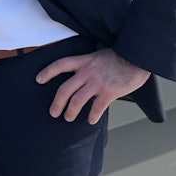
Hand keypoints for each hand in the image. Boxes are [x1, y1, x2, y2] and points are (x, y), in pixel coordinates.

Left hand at [35, 48, 149, 123]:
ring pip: (77, 101)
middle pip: (64, 90)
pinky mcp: (109, 92)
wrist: (137, 57)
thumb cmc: (119, 56)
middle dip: (57, 104)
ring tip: (69, 117)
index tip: (38, 79)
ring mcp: (98, 82)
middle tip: (53, 112)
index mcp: (84, 60)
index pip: (60, 65)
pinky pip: (96, 108)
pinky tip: (91, 120)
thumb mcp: (98, 55)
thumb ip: (87, 65)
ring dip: (70, 112)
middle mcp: (88, 72)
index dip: (47, 72)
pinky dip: (92, 117)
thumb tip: (79, 77)